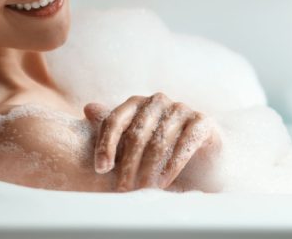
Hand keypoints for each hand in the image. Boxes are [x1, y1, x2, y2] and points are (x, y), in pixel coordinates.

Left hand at [84, 93, 218, 191]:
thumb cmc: (162, 150)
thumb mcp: (135, 141)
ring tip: (142, 190)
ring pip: (159, 141)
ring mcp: (182, 109)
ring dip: (148, 169)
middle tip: (122, 189)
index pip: (115, 120)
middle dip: (127, 164)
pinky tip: (163, 182)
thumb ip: (113, 127)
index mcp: (138, 103)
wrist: (203, 161)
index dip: (105, 145)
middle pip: (136, 133)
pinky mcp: (201, 122)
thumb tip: (88, 108)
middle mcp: (159, 101)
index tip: (101, 170)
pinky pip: (184, 143)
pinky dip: (172, 165)